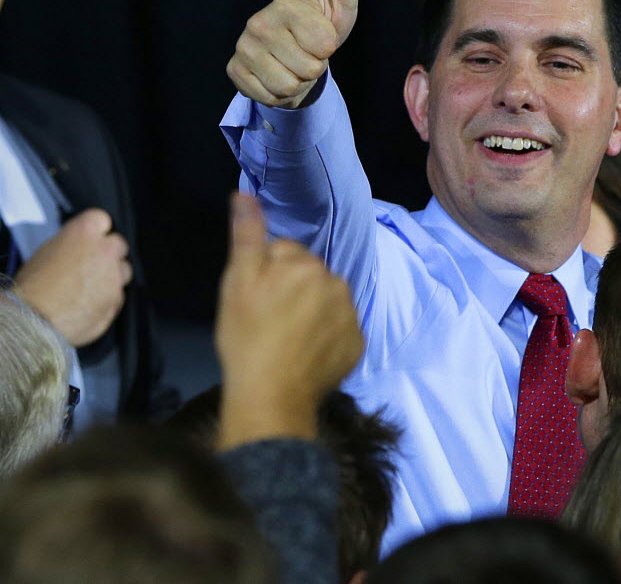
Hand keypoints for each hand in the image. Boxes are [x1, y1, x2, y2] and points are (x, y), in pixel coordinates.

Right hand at [14, 209, 131, 346]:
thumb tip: (81, 249)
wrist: (37, 318)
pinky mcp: (118, 299)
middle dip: (108, 252)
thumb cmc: (34, 284)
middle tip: (91, 263)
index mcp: (85, 232)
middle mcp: (106, 250)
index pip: (102, 219)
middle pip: (118, 244)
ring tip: (90, 286)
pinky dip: (108, 296)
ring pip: (123, 270)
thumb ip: (73, 244)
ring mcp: (115, 276)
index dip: (96, 229)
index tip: (90, 237)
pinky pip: (118, 293)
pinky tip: (90, 302)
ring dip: (112, 275)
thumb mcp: (48, 251)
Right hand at [216, 193, 362, 447]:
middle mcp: (337, 283)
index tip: (255, 298)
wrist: (271, 394)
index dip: (266, 273)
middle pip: (309, 275)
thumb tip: (245, 194)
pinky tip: (306, 352)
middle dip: (292, 289)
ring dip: (312, 310)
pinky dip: (327, 336)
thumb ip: (247, 236)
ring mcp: (351, 316)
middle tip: (269, 320)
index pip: (285, 253)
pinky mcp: (357, 344)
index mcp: (307, 265)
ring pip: (327, 300)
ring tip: (288, 337)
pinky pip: (340, 328)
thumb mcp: (238, 283)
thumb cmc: (247, 337)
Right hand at [227, 0, 356, 108]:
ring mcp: (244, 47)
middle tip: (305, 55)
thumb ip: (346, 0)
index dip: (328, 49)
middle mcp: (259, 24)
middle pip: (309, 71)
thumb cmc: (320, 24)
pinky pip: (269, 99)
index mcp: (287, 7)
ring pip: (288, 88)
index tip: (320, 39)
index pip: (325, 46)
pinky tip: (277, 75)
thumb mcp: (341, 5)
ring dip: (297, 84)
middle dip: (313, 69)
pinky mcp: (235, 69)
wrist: (293, 41)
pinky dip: (279, 95)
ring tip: (292, 65)